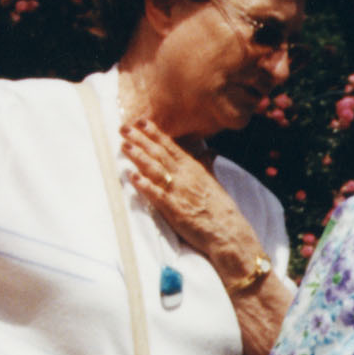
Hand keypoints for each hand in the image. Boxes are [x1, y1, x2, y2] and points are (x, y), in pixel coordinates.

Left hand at [123, 116, 263, 273]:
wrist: (229, 233)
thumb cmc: (222, 210)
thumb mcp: (215, 182)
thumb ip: (206, 165)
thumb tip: (209, 151)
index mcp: (195, 169)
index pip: (171, 147)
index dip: (155, 133)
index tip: (141, 121)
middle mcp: (186, 177)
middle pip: (159, 154)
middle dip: (141, 139)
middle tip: (124, 127)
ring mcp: (179, 193)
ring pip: (155, 170)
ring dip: (139, 156)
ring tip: (124, 145)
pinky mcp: (175, 210)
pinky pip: (156, 194)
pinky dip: (144, 185)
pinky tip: (132, 176)